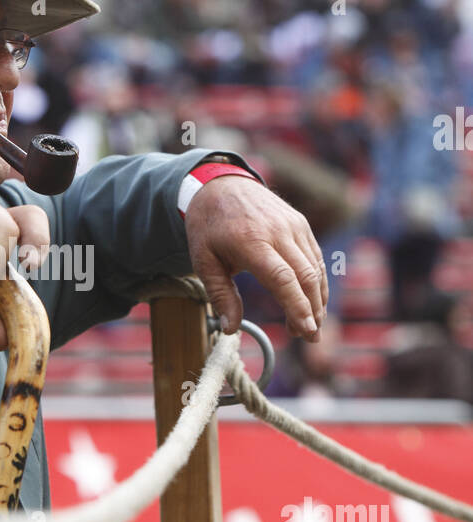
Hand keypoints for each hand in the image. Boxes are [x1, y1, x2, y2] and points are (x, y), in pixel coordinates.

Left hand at [183, 175, 327, 339]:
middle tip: (310, 337)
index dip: (297, 306)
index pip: (282, 278)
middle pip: (306, 276)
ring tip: (310, 326)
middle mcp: (278, 231)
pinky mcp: (300, 224)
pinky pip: (315, 257)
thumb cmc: (209, 226)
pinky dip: (317, 282)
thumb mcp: (204, 260)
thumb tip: (230, 329)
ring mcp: (293, 225)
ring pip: (316, 268)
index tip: (305, 330)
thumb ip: (220, 295)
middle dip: (312, 311)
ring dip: (317, 300)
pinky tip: (312, 302)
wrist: (220, 184)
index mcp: (251, 240)